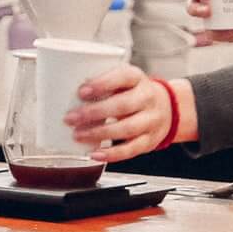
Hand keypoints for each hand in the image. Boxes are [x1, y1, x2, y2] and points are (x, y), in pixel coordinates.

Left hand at [64, 65, 197, 162]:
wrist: (168, 107)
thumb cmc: (134, 92)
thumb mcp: (121, 79)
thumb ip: (100, 84)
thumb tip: (65, 92)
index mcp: (137, 78)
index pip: (122, 77)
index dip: (102, 84)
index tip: (81, 91)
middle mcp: (147, 98)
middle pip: (123, 105)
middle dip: (94, 113)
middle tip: (71, 118)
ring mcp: (151, 121)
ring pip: (126, 128)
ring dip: (99, 133)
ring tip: (78, 135)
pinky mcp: (149, 140)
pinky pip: (130, 149)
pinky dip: (111, 154)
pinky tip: (95, 154)